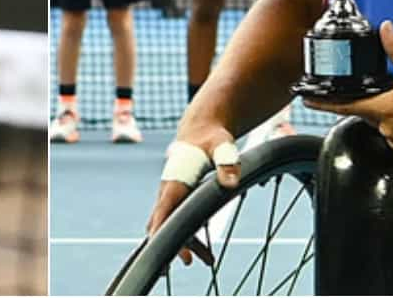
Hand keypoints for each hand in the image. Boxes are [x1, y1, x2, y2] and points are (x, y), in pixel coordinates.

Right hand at [145, 123, 239, 263]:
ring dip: (188, 244)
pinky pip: (182, 223)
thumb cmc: (211, 138)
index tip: (161, 245)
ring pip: (174, 226)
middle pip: (164, 223)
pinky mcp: (182, 200)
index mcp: (175, 180)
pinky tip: (208, 254)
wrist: (203, 131)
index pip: (163, 208)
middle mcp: (169, 191)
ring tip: (208, 261)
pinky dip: (192, 238)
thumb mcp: (222, 146)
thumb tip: (231, 182)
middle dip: (172, 243)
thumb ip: (227, 162)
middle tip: (185, 261)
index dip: (161, 227)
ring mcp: (174, 197)